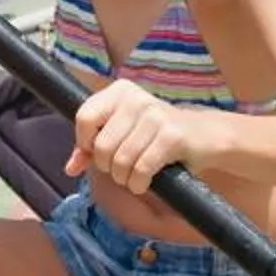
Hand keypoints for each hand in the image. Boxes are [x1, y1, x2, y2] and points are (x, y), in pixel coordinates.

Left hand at [66, 80, 201, 194]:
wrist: (205, 136)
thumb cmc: (158, 136)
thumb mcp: (124, 133)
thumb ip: (93, 147)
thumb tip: (71, 168)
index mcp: (120, 91)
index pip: (84, 117)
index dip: (86, 143)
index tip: (98, 154)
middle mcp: (136, 98)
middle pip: (102, 145)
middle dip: (108, 167)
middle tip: (122, 169)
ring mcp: (155, 115)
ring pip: (120, 160)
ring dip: (125, 178)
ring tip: (134, 176)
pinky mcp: (172, 136)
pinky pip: (141, 169)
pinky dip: (139, 183)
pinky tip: (145, 182)